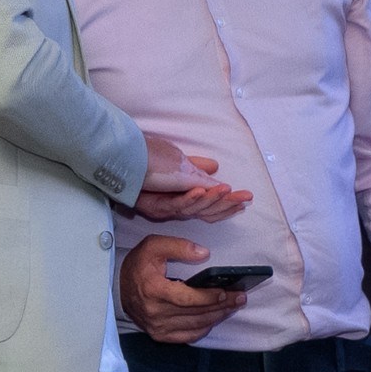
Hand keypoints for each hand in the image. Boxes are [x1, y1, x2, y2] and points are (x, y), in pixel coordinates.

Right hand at [119, 234, 246, 342]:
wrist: (116, 288)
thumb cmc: (138, 265)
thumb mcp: (154, 246)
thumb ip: (179, 247)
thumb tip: (204, 254)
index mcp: (153, 290)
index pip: (188, 298)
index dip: (209, 297)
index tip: (226, 292)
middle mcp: (155, 312)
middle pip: (196, 312)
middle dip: (221, 305)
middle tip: (240, 298)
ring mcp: (157, 327)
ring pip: (195, 325)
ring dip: (217, 316)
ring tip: (233, 306)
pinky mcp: (159, 335)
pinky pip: (187, 335)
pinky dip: (203, 328)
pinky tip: (214, 319)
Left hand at [132, 132, 252, 222]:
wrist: (124, 162)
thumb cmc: (149, 162)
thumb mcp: (178, 163)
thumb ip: (197, 168)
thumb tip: (215, 166)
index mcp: (185, 196)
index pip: (211, 204)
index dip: (228, 202)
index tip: (246, 199)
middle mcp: (178, 204)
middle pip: (207, 209)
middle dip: (226, 204)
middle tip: (244, 199)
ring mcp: (166, 206)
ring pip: (194, 208)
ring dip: (212, 199)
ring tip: (227, 190)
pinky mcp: (153, 204)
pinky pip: (175, 203)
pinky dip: (189, 198)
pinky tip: (200, 190)